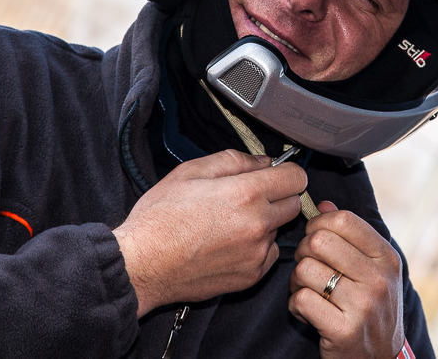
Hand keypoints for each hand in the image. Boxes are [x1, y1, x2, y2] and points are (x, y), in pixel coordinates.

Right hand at [113, 149, 305, 316]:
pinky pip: (269, 254)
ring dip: (264, 224)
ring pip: (279, 230)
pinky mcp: (251, 276)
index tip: (275, 175)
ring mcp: (257, 253)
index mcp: (246, 193)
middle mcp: (258, 224)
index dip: (285, 172)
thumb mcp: (190, 172)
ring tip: (229, 224)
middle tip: (246, 198)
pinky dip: (256, 248)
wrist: (141, 264)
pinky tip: (228, 244)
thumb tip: (263, 162)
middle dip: (276, 196)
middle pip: (293, 203)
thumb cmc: (160, 218)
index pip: (296, 177)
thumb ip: (234, 161)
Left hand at [288, 201, 403, 357]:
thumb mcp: (371, 269)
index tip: (315, 237)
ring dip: (297, 282)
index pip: (343, 220)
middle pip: (319, 241)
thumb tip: (323, 205)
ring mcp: (363, 305)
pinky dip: (296, 305)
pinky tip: (308, 312)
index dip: (319, 224)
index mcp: (386, 257)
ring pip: (305, 270)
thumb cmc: (370, 307)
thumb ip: (350, 235)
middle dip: (303, 252)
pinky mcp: (344, 330)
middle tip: (308, 267)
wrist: (380, 358)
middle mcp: (379, 279)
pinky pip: (301, 300)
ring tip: (308, 291)